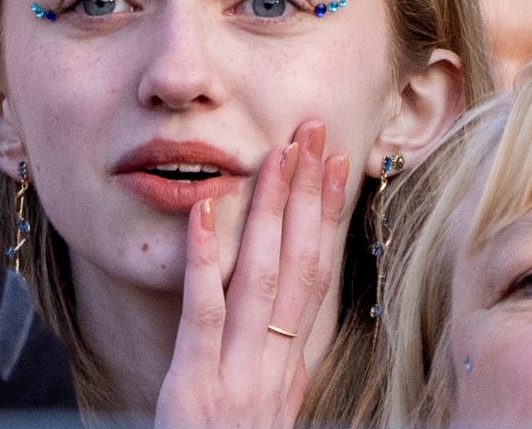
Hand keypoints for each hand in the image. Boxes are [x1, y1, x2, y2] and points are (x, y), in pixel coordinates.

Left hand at [156, 122, 347, 428]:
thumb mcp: (262, 412)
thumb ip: (273, 365)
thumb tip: (288, 322)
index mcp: (289, 370)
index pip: (316, 278)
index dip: (326, 217)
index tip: (335, 164)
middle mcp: (273, 367)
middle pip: (299, 267)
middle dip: (308, 195)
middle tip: (315, 132)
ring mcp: (238, 376)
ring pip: (262, 279)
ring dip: (271, 210)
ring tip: (276, 153)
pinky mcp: (196, 386)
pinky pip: (203, 313)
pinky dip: (205, 259)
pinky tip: (206, 212)